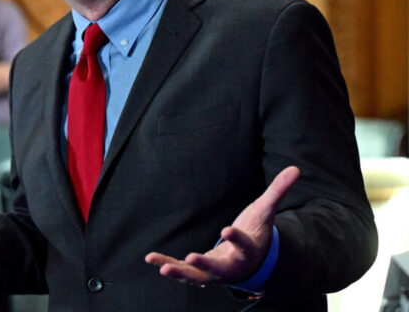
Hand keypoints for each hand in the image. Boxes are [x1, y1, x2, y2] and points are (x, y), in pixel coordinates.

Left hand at [145, 166, 299, 286]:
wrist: (252, 260)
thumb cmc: (257, 231)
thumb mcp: (266, 211)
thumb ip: (278, 191)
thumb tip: (296, 168)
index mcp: (249, 250)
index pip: (244, 244)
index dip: (236, 238)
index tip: (227, 229)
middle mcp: (232, 266)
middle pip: (220, 269)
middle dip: (206, 265)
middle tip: (192, 258)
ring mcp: (215, 273)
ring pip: (198, 277)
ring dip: (180, 272)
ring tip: (163, 267)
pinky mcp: (200, 273)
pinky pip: (182, 271)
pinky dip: (167, 265)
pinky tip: (151, 258)